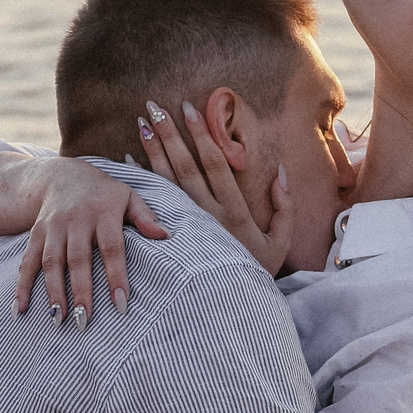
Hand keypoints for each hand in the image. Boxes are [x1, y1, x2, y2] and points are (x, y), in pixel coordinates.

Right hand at [12, 160, 166, 326]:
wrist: (63, 175)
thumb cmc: (104, 194)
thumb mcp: (128, 197)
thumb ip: (145, 217)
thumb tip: (165, 236)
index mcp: (103, 213)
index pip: (112, 248)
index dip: (116, 276)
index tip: (121, 304)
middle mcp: (75, 219)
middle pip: (77, 259)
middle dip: (80, 291)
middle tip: (84, 321)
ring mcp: (53, 227)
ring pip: (51, 262)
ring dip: (52, 292)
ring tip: (58, 320)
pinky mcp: (36, 233)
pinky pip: (27, 261)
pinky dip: (22, 285)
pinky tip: (20, 308)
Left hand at [139, 98, 293, 276]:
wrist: (231, 307)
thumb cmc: (257, 273)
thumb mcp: (281, 243)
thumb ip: (285, 207)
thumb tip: (281, 172)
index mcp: (233, 211)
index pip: (215, 164)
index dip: (201, 135)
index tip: (189, 109)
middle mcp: (207, 215)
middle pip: (185, 166)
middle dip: (170, 134)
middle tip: (154, 106)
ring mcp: (187, 225)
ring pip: (166, 182)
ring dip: (152, 151)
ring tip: (139, 123)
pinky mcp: (173, 235)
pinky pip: (153, 203)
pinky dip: (140, 181)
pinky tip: (126, 161)